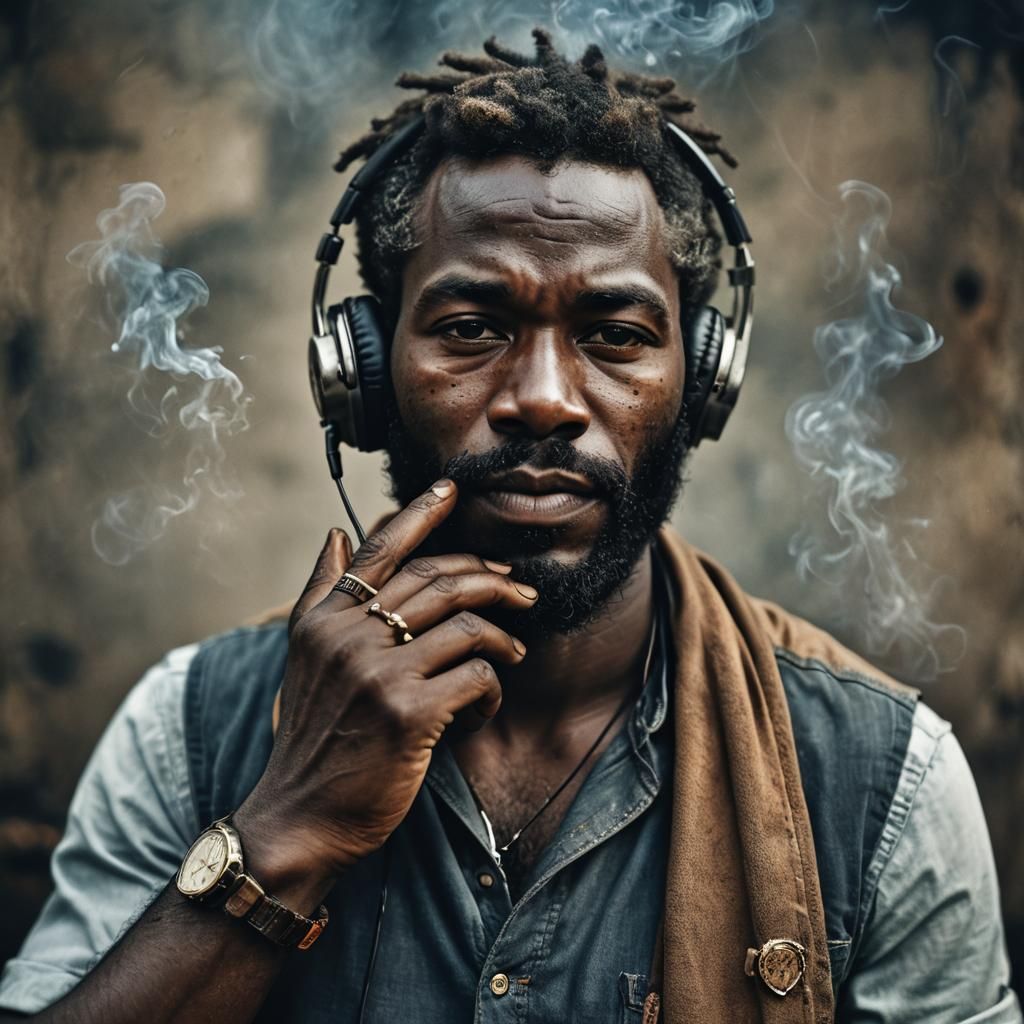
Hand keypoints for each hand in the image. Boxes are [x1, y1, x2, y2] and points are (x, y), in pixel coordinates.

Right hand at [235, 479, 537, 888]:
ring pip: (465, 623)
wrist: (301, 817)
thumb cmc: (314, 737)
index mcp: (324, 619)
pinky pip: (477, 674)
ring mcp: (377, 672)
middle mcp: (347, 636)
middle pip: (436, 580)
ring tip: (514, 652)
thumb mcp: (305, 658)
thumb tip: (336, 532)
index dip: (420, 512)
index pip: (379, 549)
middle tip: (520, 591)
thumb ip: (323, 593)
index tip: (453, 487)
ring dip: (502, 635)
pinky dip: (492, 688)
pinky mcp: (408, 712)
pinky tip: (484, 707)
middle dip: (489, 578)